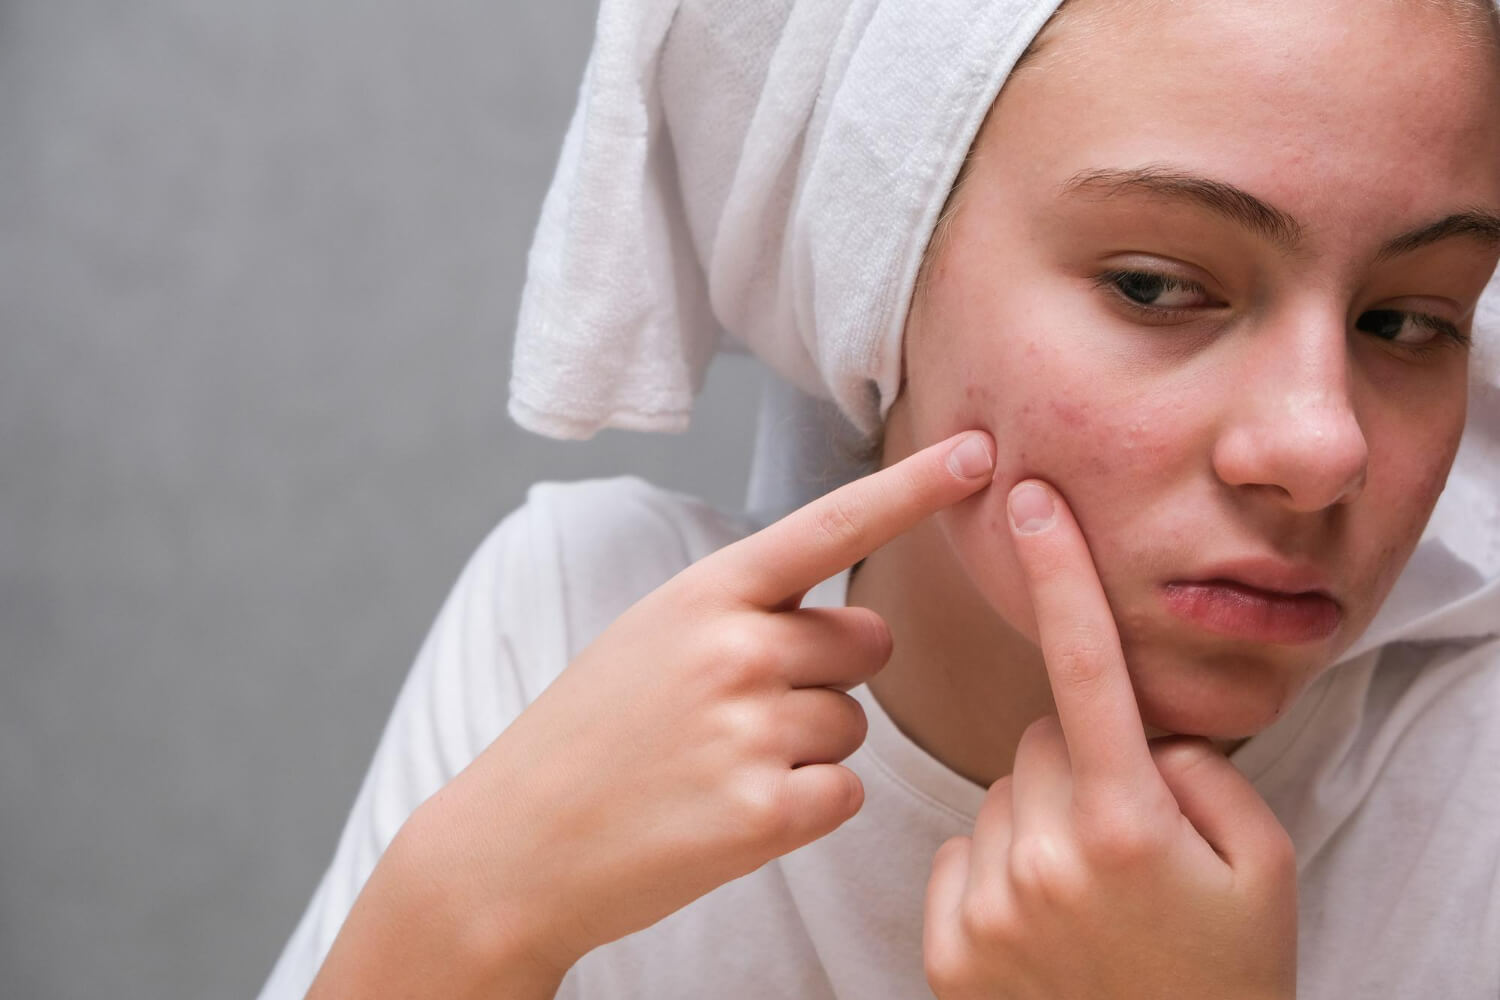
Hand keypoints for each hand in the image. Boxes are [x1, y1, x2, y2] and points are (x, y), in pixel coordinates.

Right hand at [404, 430, 997, 981]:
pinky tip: (732, 810)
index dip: (911, 488)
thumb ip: (754, 613)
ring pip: (854, 724)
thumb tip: (870, 629)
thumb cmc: (593, 733)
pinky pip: (845, 792)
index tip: (978, 451)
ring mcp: (749, 730)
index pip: (830, 525)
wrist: (515, 843)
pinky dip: (807, 806)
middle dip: (829, 674)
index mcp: (705, 592)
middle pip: (865, 644)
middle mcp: (734, 648)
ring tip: (719, 765)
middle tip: (740, 711)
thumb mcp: (654, 636)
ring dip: (809, 748)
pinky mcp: (764, 812)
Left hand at [922, 481, 1297, 999]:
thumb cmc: (1225, 974)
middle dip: (1081, 766)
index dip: (1063, 575)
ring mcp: (989, 906)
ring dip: (1038, 821)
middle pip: (1041, 741)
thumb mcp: (1263, 866)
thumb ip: (1201, 772)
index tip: (1032, 500)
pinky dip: (994, 873)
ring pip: (1000, 796)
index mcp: (1128, 823)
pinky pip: (960, 856)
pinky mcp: (947, 949)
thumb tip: (1136, 732)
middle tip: (1127, 841)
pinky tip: (1041, 926)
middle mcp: (1044, 856)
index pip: (1088, 669)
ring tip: (1088, 896)